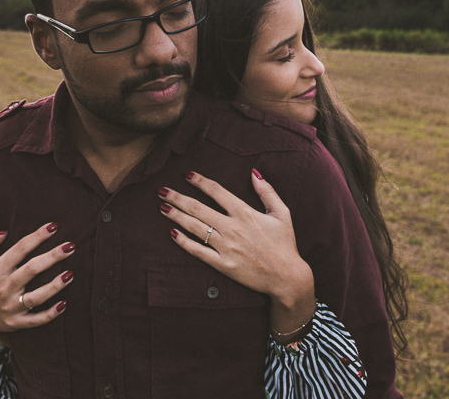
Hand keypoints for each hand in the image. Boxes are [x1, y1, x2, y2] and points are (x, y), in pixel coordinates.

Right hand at [0, 223, 74, 339]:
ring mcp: (11, 307)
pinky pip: (36, 320)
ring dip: (55, 286)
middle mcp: (4, 288)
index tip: (53, 227)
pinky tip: (64, 304)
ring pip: (36, 297)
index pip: (19, 250)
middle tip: (70, 246)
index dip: (37, 237)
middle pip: (31, 270)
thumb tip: (3, 232)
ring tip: (70, 274)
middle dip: (52, 257)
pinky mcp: (17, 322)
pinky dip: (50, 314)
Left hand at [159, 170, 315, 339]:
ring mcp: (226, 247)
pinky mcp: (223, 264)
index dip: (200, 182)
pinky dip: (183, 242)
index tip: (186, 175)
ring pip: (195, 227)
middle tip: (161, 190)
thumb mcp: (282, 213)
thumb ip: (267, 191)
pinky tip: (171, 233)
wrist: (286, 277)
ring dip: (176, 215)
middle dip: (177, 198)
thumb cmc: (285, 244)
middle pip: (198, 208)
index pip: (217, 192)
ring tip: (162, 207)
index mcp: (245, 213)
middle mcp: (232, 228)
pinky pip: (198, 251)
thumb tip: (254, 172)